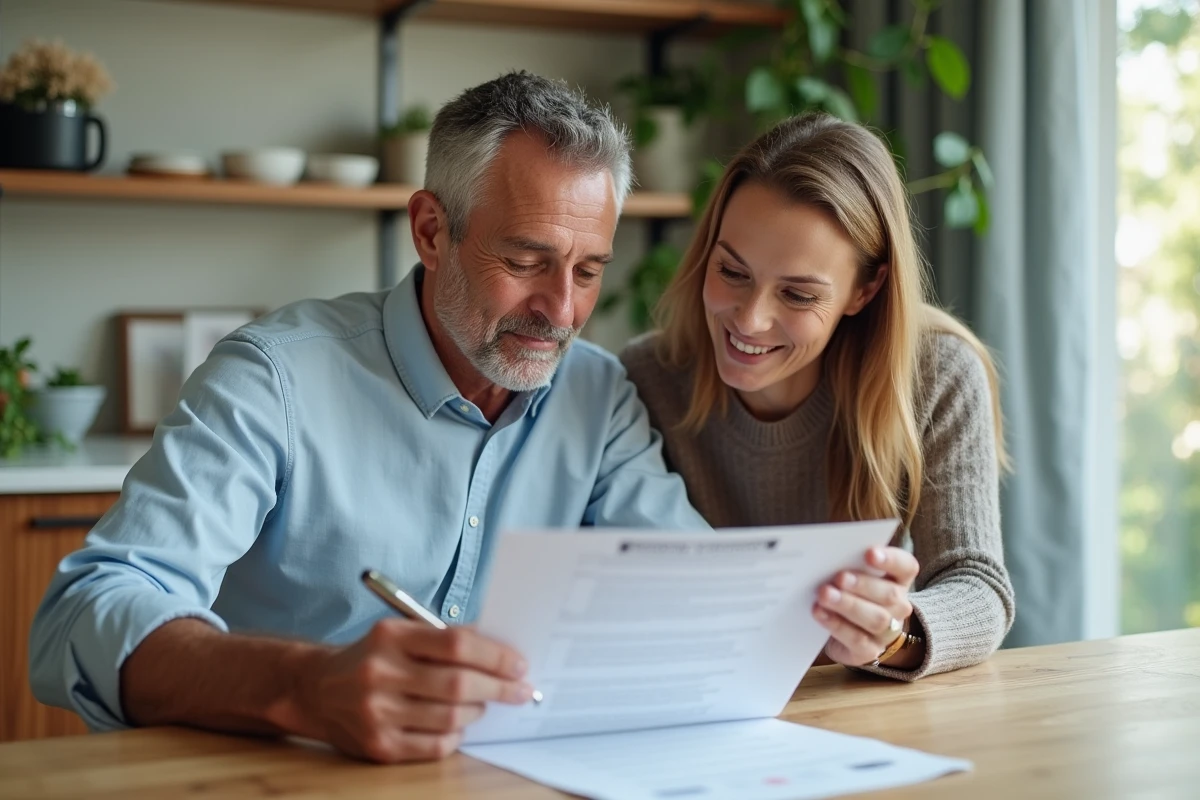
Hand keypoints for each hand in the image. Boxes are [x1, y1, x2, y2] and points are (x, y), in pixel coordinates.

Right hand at [291, 619, 533, 762]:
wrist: (316, 688)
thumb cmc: (372, 657)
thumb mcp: (399, 633)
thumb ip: (442, 638)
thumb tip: (499, 651)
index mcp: (390, 637)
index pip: (456, 644)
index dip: (494, 656)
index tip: (518, 664)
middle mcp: (380, 674)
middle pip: (457, 684)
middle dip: (498, 688)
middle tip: (519, 689)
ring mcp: (376, 713)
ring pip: (450, 718)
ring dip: (477, 711)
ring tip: (481, 704)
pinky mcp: (378, 746)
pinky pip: (434, 745)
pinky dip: (455, 736)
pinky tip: (457, 726)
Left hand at [813, 546, 918, 666]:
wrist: (849, 633)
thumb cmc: (851, 593)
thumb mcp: (854, 574)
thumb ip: (849, 561)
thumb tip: (829, 549)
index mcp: (898, 580)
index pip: (906, 567)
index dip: (891, 559)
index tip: (869, 552)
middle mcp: (899, 606)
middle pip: (889, 594)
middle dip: (863, 585)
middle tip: (839, 577)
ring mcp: (888, 631)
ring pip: (875, 619)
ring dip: (848, 605)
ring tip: (824, 594)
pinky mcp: (870, 651)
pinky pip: (857, 639)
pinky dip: (836, 625)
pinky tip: (819, 612)